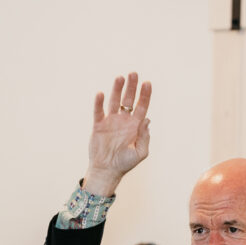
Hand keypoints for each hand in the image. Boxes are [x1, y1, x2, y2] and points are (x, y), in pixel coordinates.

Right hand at [83, 72, 151, 195]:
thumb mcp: (140, 152)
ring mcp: (111, 121)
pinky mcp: (98, 125)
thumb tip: (147, 119)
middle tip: (134, 73)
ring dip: (117, 90)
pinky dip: (99, 103)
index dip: (145, 95)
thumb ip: (145, 136)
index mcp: (135, 126)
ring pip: (114, 101)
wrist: (107, 171)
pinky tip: (100, 93)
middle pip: (128, 99)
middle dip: (131, 87)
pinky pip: (98, 112)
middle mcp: (124, 120)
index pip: (142, 106)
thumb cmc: (125, 163)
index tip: (147, 83)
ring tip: (120, 77)